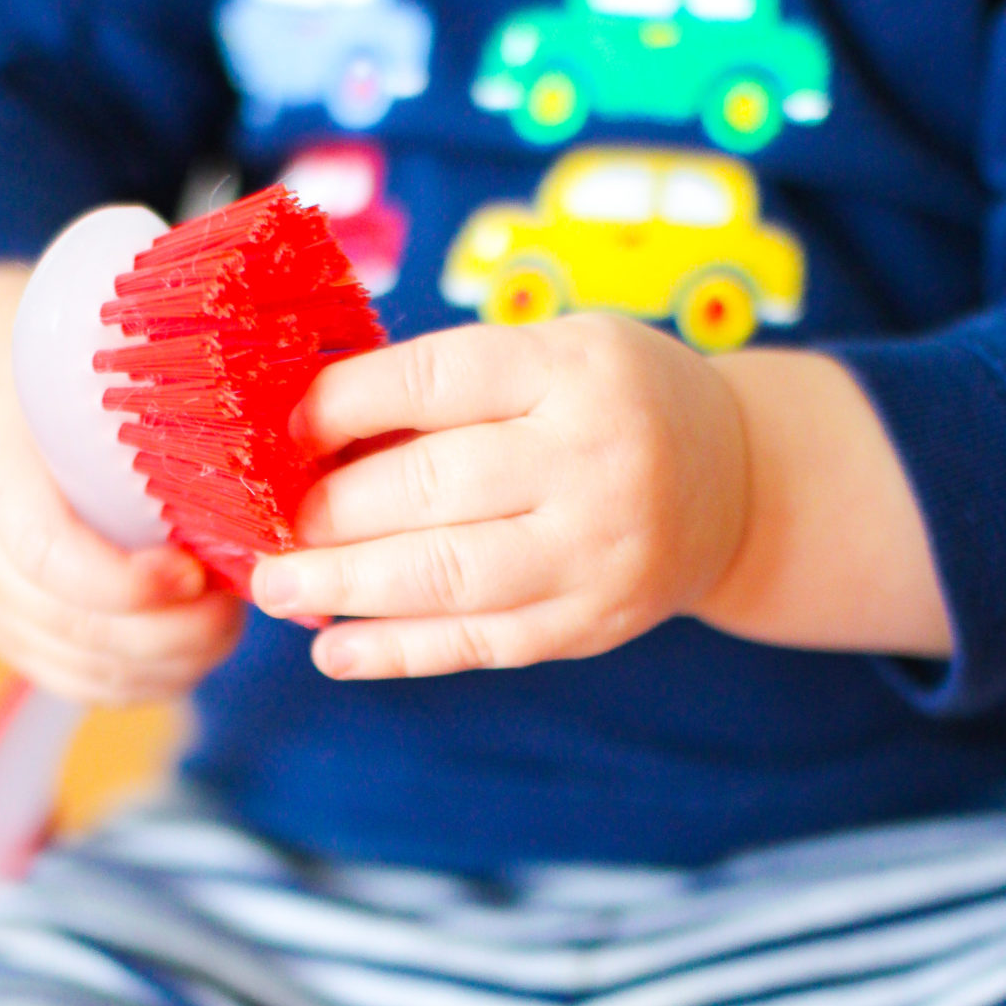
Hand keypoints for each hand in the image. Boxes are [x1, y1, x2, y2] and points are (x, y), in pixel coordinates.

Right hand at [0, 263, 242, 703]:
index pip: (44, 555)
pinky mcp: (19, 643)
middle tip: (233, 605)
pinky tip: (194, 650)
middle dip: (166, 632)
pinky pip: (85, 688)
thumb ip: (147, 404)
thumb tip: (266, 414)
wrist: (2, 422)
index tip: (192, 572)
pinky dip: (149, 682)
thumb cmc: (68, 391)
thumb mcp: (89, 375)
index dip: (122, 582)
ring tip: (225, 621)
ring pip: (84, 668)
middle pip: (72, 626)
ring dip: (169, 660)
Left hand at [250, 314, 748, 680]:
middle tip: (268, 524)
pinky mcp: (586, 624)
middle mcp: (590, 460)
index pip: (435, 381)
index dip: (342, 406)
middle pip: (432, 487)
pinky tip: (336, 651)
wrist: (737, 484)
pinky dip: (396, 652)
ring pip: (446, 576)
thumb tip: (308, 432)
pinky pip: (476, 643)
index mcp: (572, 369)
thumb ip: (451, 384)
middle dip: (330, 511)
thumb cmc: (612, 402)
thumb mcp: (555, 352)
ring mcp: (592, 552)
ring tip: (278, 587)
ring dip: (345, 588)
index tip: (280, 430)